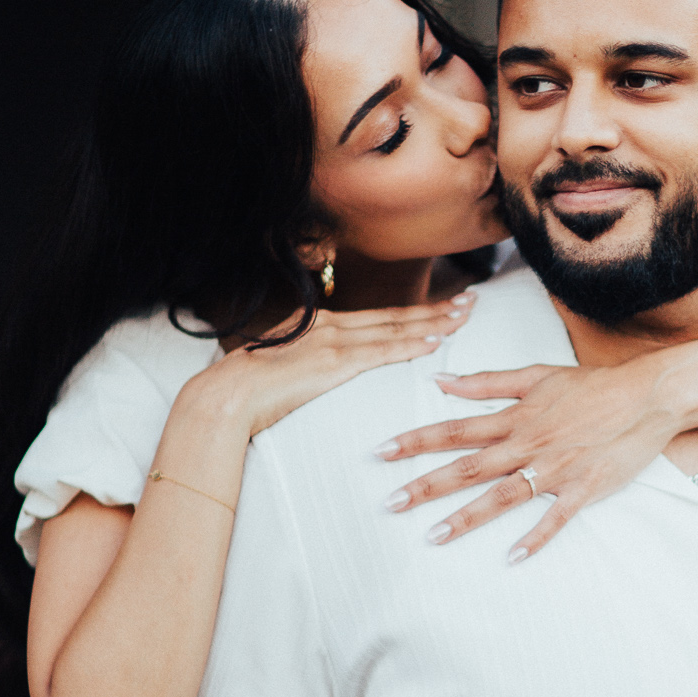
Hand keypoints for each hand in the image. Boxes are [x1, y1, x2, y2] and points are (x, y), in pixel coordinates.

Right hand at [190, 293, 476, 438]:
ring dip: (434, 323)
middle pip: (396, 317)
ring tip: (464, 317)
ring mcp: (334, 342)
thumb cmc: (249, 387)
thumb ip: (310, 362)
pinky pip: (382, 352)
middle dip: (436, 309)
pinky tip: (435, 342)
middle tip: (470, 301)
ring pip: (396, 330)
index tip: (444, 306)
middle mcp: (332, 326)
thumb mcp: (285, 365)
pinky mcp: (334, 363)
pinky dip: (411, 346)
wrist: (227, 395)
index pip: (379, 318)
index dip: (415, 312)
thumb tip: (323, 370)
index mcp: (321, 325)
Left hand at [376, 354, 686, 559]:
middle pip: (468, 467)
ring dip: (466, 517)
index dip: (415, 440)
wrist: (649, 395)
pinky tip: (512, 558)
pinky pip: (555, 518)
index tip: (379, 452)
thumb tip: (441, 379)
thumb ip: (487, 382)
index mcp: (515, 418)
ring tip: (433, 537)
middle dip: (426, 485)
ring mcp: (555, 469)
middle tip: (389, 504)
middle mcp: (527, 445)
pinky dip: (535, 538)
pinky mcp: (584, 489)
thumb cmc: (593, 386)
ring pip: (502, 496)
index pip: (454, 430)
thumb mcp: (537, 375)